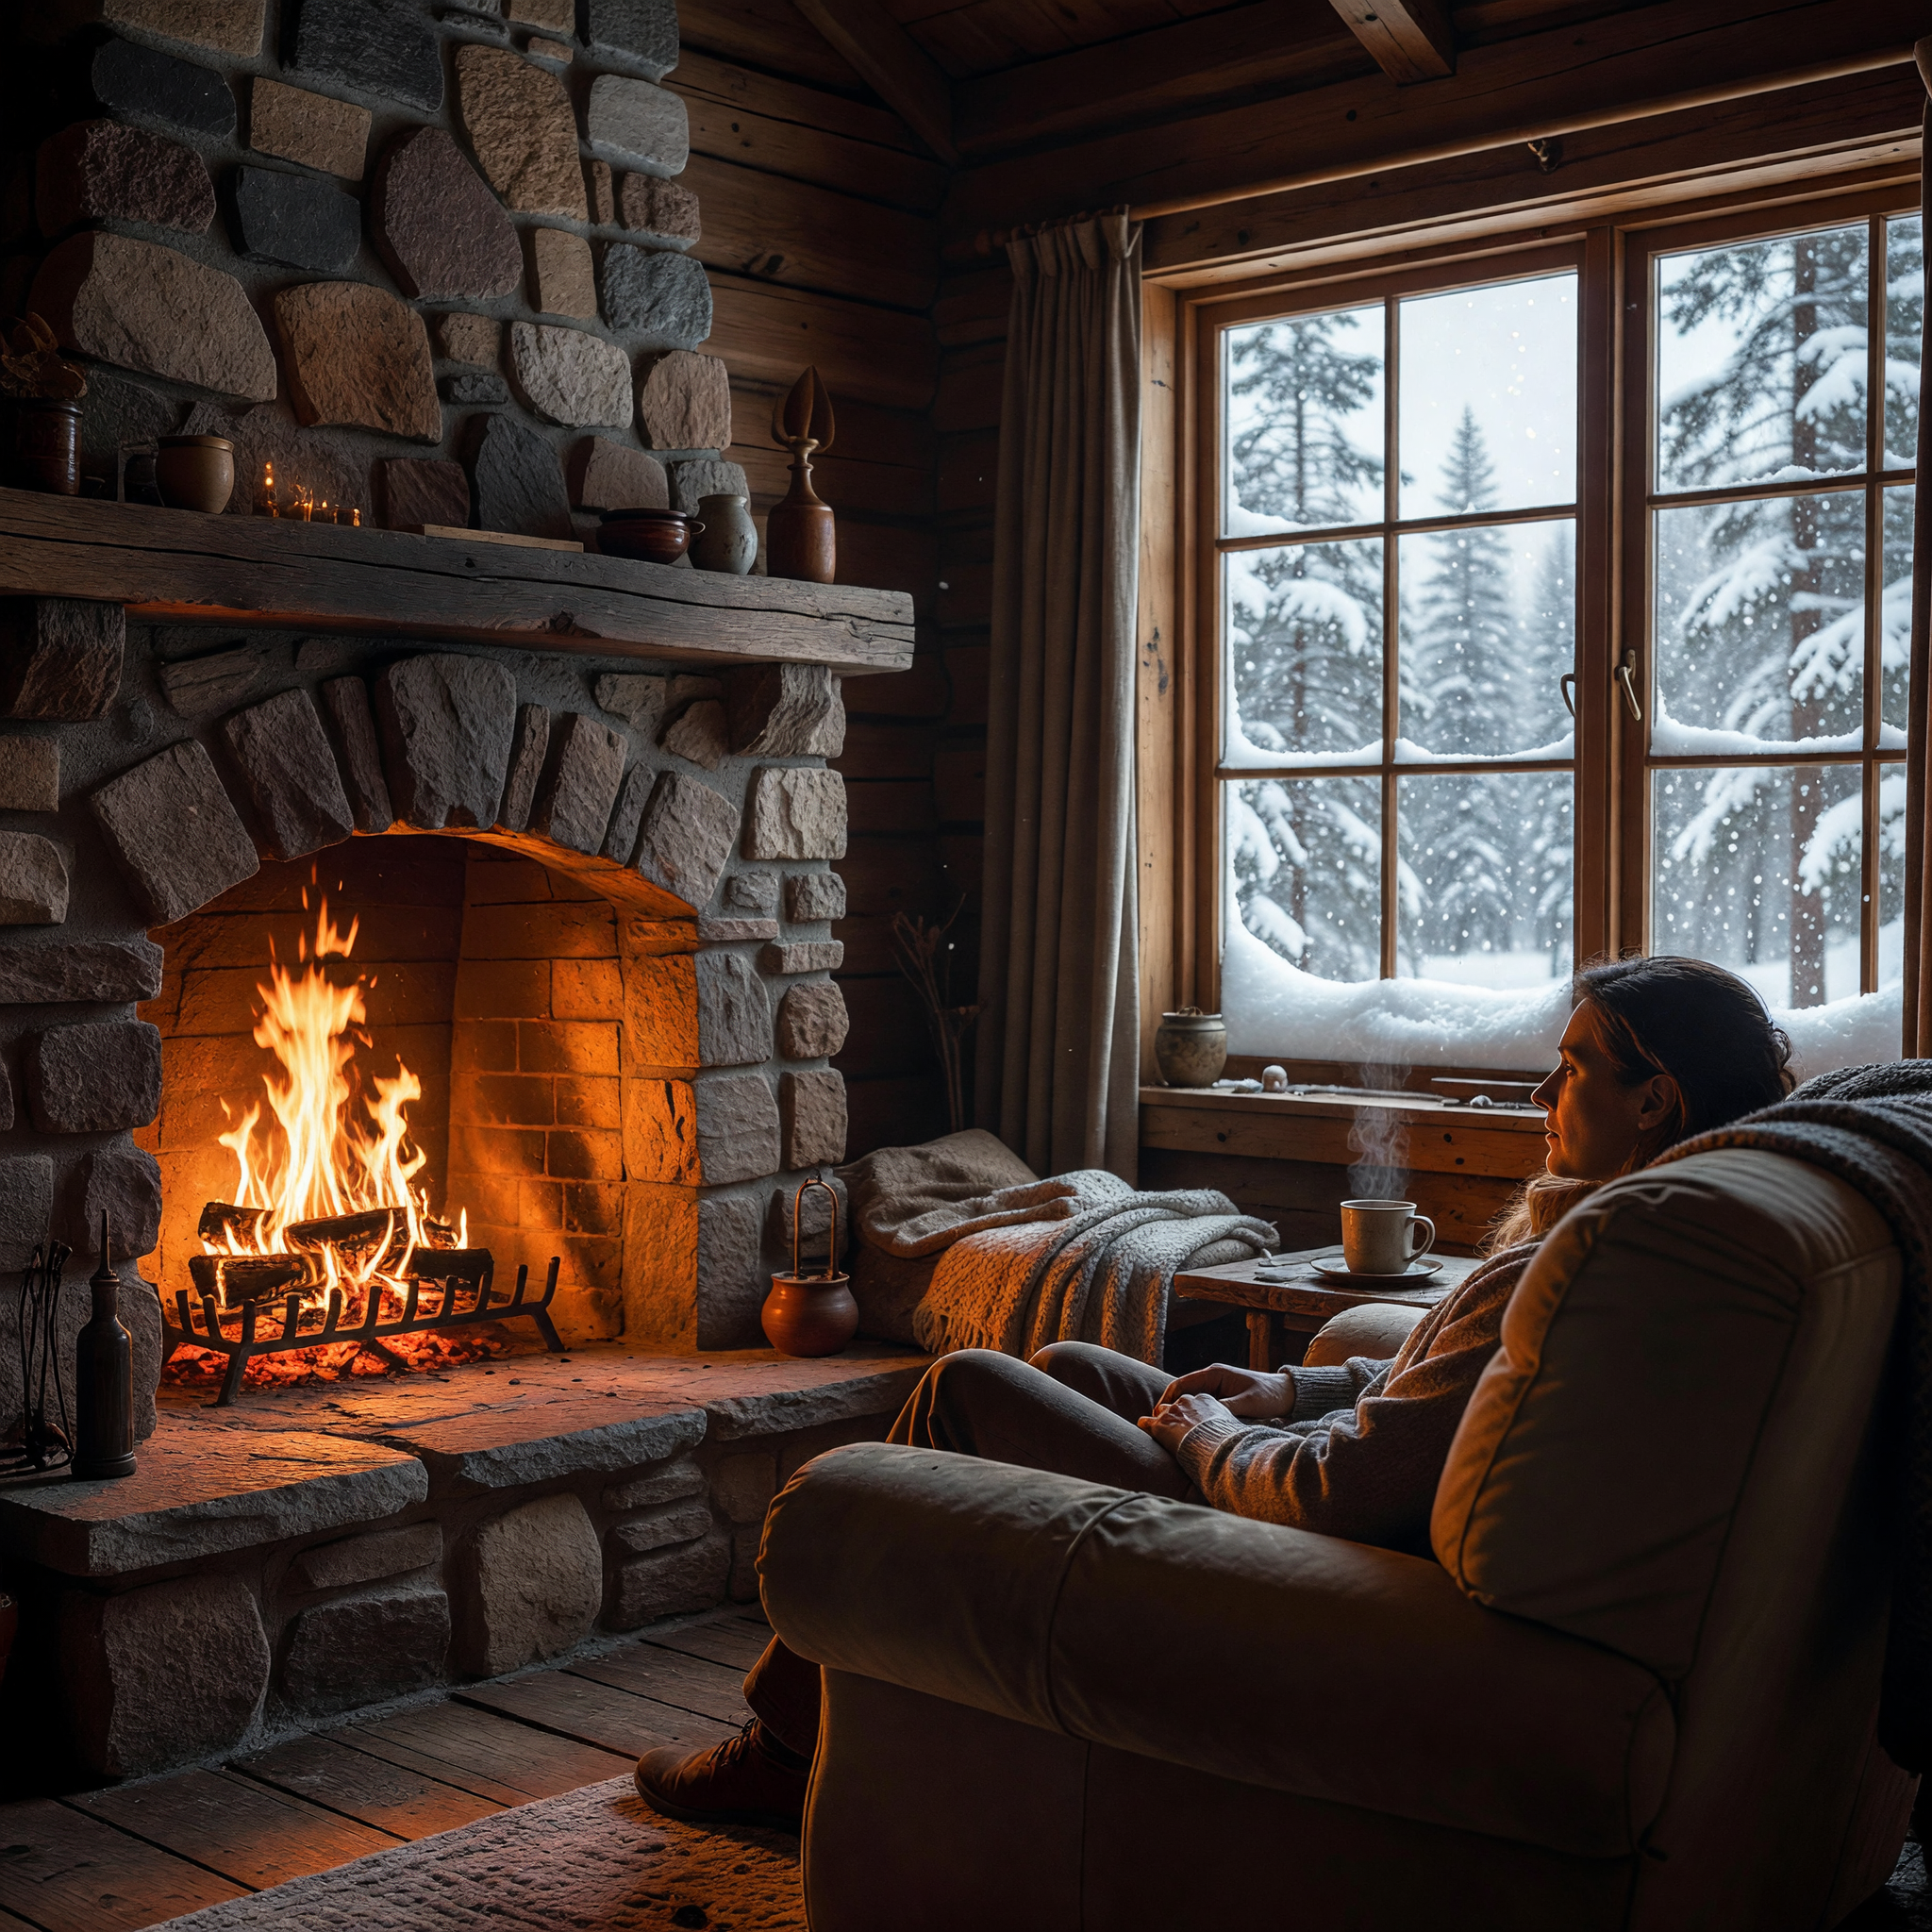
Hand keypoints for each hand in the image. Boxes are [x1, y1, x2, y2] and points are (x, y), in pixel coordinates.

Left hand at [1138, 1390, 1235, 1456]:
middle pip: (1177, 1404)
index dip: (1192, 1413)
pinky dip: (1145, 1425)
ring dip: (1161, 1420)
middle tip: (1176, 1427)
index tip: (1192, 1421)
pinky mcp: (1160, 1424)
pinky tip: (1143, 1428)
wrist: (1216, 1444)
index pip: (1194, 1402)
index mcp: (1205, 1399)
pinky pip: (1146, 1422)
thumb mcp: (1233, 1424)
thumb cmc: (1229, 1438)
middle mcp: (1187, 1401)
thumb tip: (1233, 1432)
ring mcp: (1172, 1411)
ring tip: (1160, 1430)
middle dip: (1175, 1413)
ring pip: (1162, 1412)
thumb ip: (1227, 1422)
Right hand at [1157, 1363, 1295, 1418]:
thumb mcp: (1247, 1403)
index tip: (1156, 1413)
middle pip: (1183, 1392)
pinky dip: (1193, 1415)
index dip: (1167, 1398)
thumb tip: (1203, 1419)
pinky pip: (1202, 1406)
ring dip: (1181, 1412)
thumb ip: (1225, 1409)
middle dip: (1170, 1407)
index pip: (1182, 1384)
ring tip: (1168, 1429)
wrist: (1288, 1394)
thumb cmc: (1270, 1396)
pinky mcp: (1223, 1397)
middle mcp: (1213, 1378)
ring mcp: (1217, 1387)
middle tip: (1157, 1424)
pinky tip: (1188, 1428)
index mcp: (1215, 1374)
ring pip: (1191, 1400)